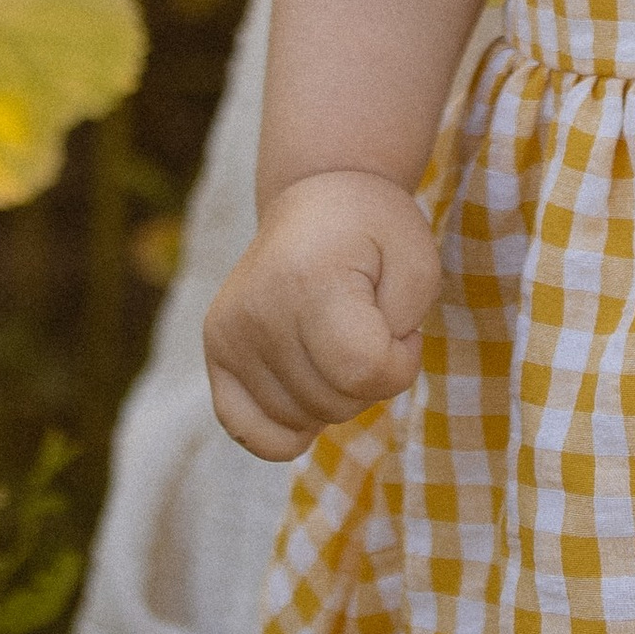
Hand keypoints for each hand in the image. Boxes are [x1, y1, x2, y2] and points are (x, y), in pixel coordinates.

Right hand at [204, 169, 440, 461]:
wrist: (316, 201)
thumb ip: (405, 327)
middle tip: (368, 324)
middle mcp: (257, 309)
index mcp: (309, 278)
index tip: (402, 329)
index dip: (400, 360)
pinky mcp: (216, 350)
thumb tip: (353, 383)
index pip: (364, 370)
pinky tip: (308, 384)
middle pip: (335, 401)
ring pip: (302, 421)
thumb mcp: (418, 262)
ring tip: (337, 338)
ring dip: (335, 394)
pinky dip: (289, 426)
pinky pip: (251, 432)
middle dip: (370, 377)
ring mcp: (228, 333)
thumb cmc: (374, 232)